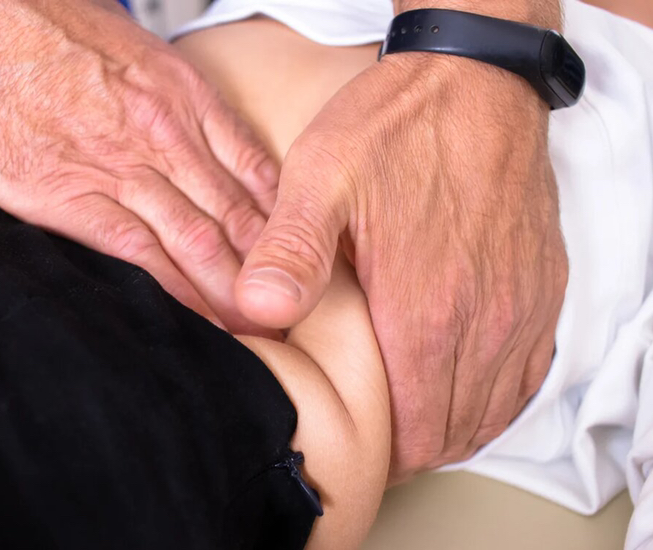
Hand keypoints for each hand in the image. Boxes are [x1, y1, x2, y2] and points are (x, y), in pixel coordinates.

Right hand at [0, 0, 278, 333]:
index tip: (296, 250)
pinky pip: (142, 255)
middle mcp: (164, 135)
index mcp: (181, 95)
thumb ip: (160, 90)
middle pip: (237, 213)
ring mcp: (122, 168)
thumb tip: (178, 118)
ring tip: (262, 328)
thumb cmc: (37, 23)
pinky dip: (178, 292)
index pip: (253, 167)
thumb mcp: (125, 41)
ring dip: (234, 289)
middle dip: (270, 264)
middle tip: (295, 302)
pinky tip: (202, 318)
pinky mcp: (73, 199)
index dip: (283, 217)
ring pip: (200, 240)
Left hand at [235, 52, 567, 482]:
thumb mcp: (322, 177)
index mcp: (425, 310)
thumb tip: (256, 309)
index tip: (353, 445)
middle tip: (372, 437)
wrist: (475, 81)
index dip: (379, 451)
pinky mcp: (542, 289)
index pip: (410, 428)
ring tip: (410, 421)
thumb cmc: (398, 129)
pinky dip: (494, 398)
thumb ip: (292, 250)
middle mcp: (484, 322)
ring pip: (492, 412)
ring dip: (451, 427)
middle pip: (450, 431)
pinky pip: (529, 375)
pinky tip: (463, 387)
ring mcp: (521, 308)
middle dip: (410, 446)